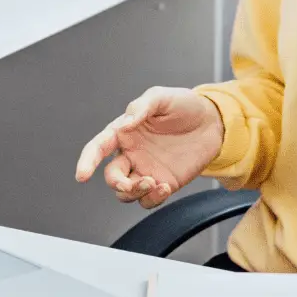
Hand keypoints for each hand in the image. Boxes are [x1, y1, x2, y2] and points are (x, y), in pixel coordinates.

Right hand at [74, 87, 224, 209]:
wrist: (213, 122)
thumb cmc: (184, 106)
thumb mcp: (162, 97)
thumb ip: (142, 107)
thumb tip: (126, 124)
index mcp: (124, 132)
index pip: (99, 147)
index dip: (87, 161)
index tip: (82, 175)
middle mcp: (131, 153)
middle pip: (112, 177)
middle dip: (118, 184)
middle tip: (131, 183)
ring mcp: (146, 170)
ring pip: (127, 193)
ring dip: (134, 193)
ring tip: (154, 183)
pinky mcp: (164, 183)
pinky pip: (149, 199)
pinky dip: (153, 198)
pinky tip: (164, 187)